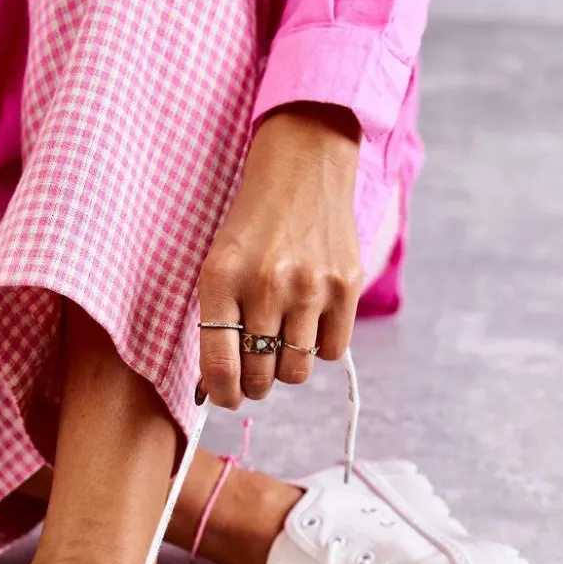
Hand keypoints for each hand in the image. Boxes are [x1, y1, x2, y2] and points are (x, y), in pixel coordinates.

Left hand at [198, 103, 362, 407]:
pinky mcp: (346, 286)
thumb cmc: (253, 226)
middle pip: (262, 377)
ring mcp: (310, 286)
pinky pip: (333, 351)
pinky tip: (312, 319)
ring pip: (298, 370)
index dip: (224, 394)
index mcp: (221, 280)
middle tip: (256, 370)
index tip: (228, 397)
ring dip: (288, 366)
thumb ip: (216, 323)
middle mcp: (265, 285)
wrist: (303, 165)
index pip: (221, 366)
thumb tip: (218, 389)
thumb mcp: (220, 265)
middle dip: (256, 384)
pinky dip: (321, 347)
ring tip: (283, 338)